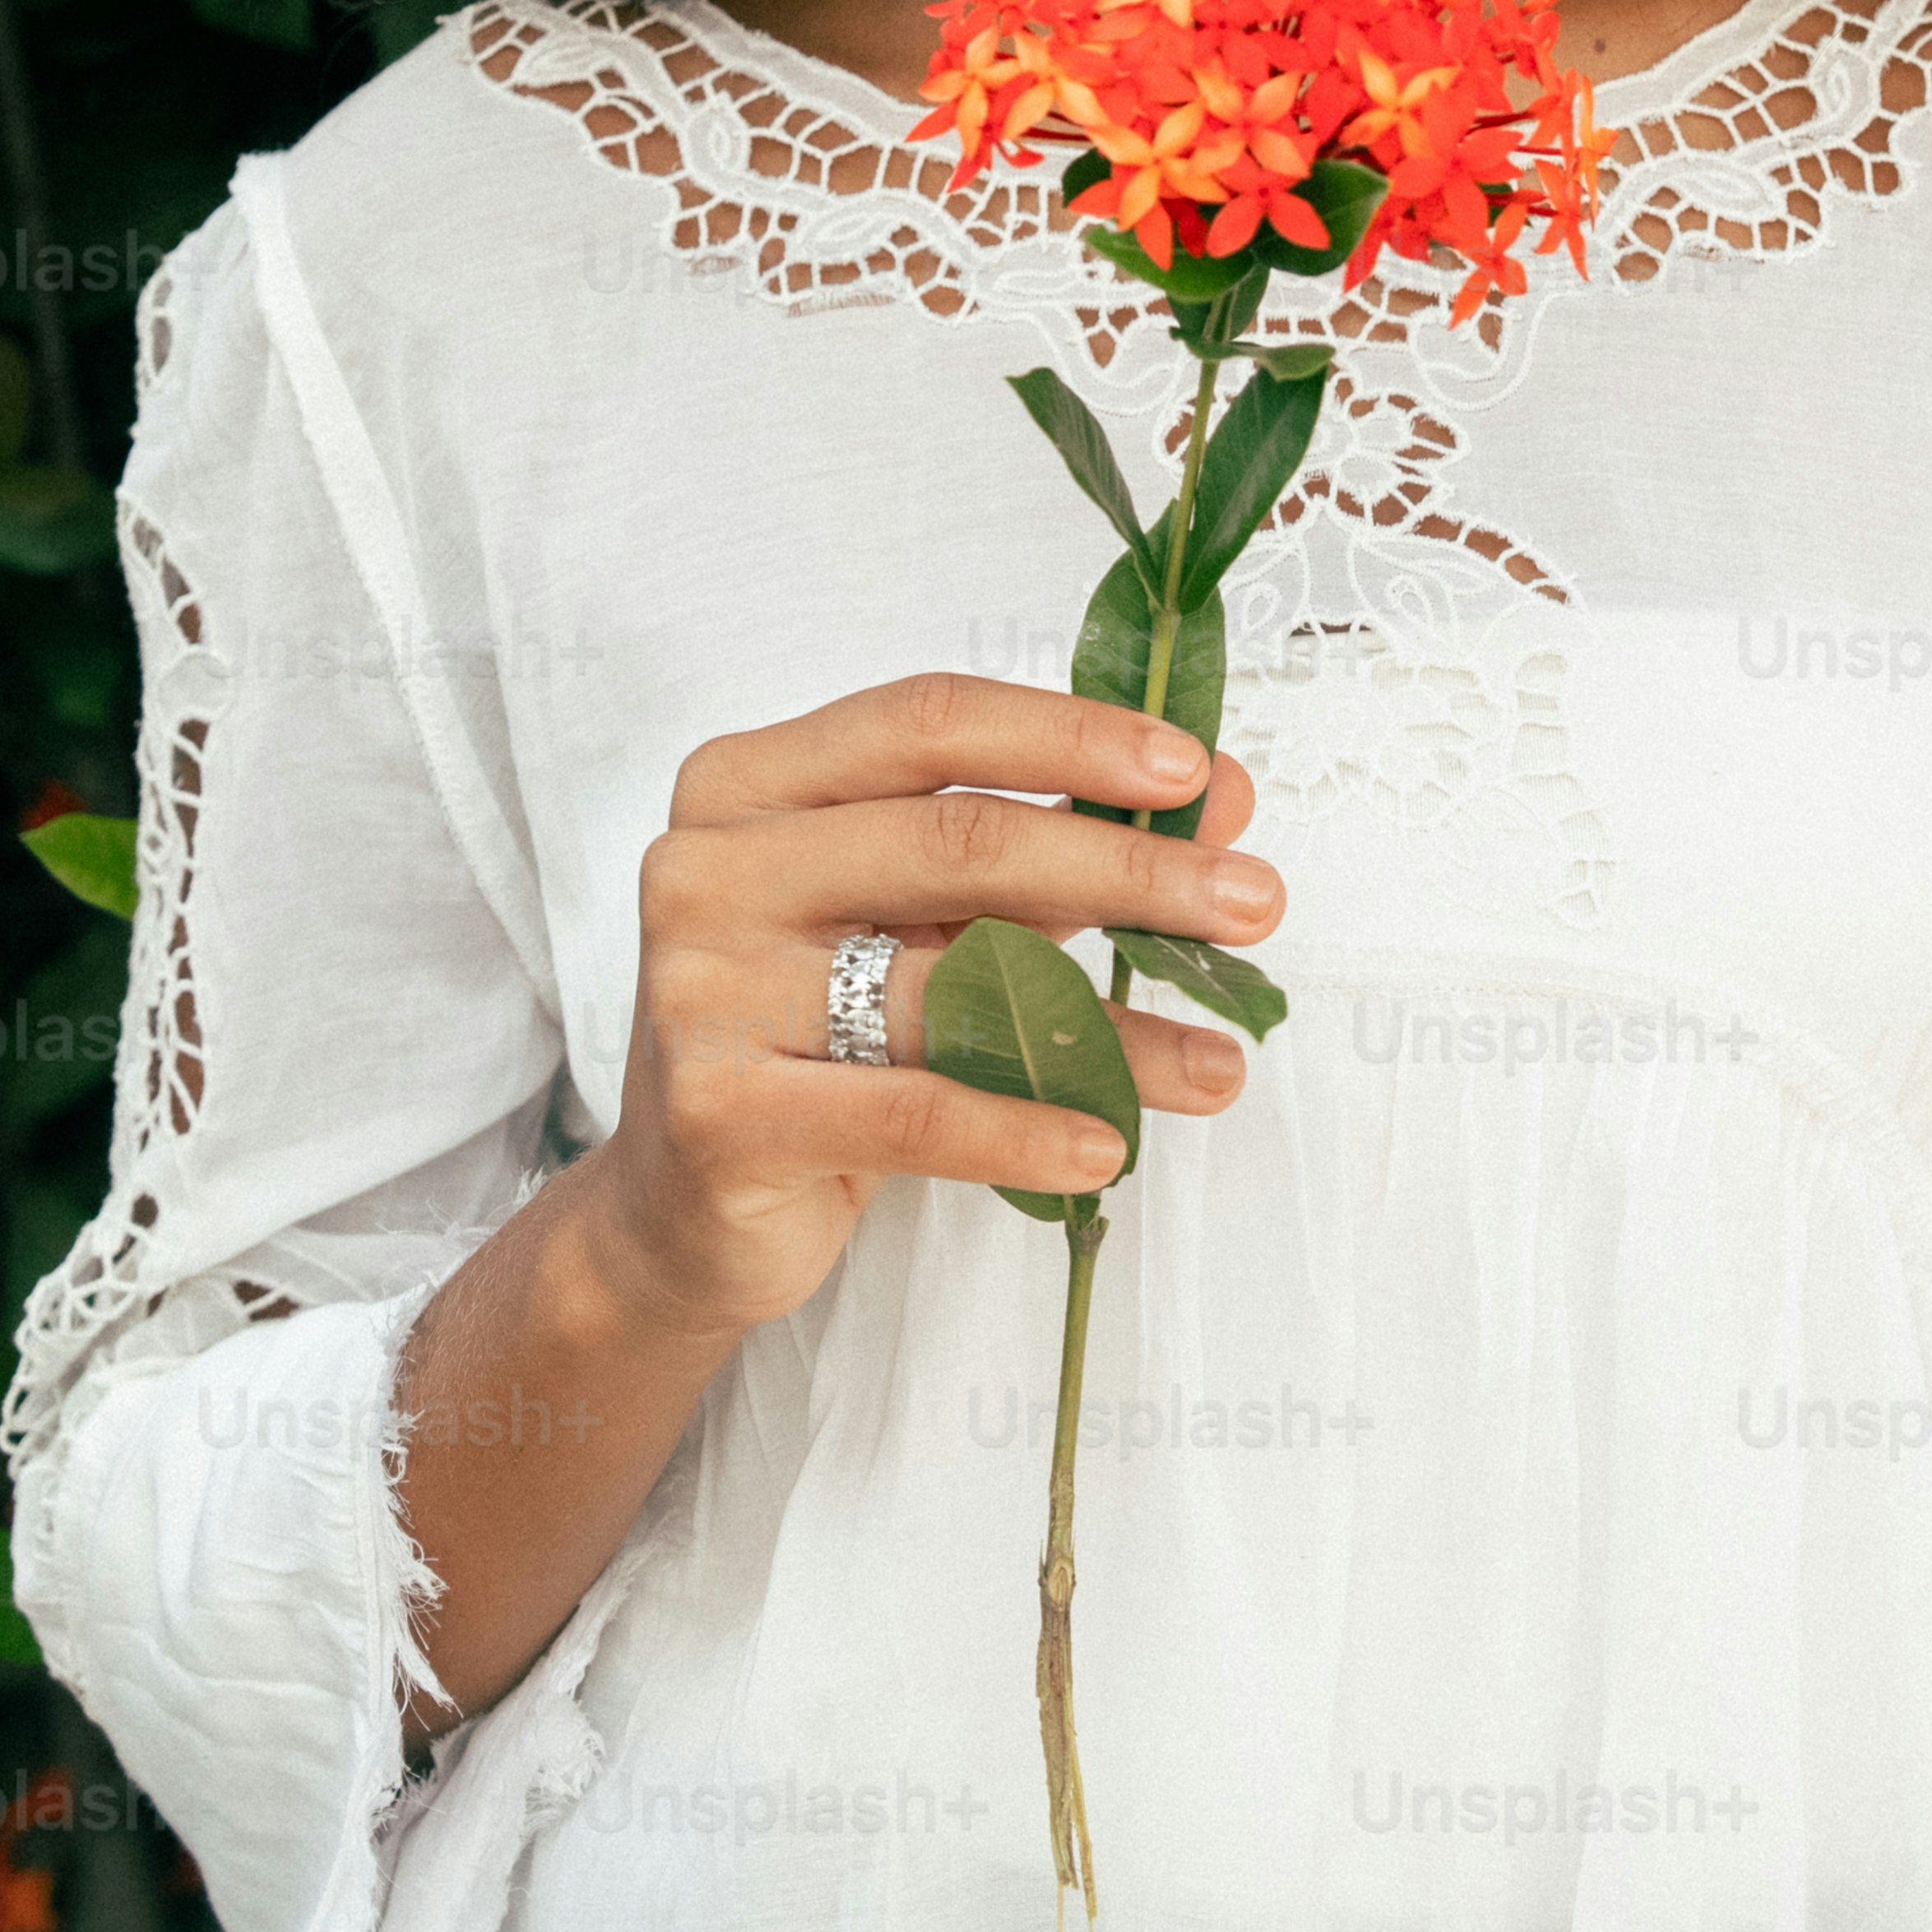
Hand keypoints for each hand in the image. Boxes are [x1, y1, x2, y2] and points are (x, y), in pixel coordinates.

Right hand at [586, 668, 1281, 1346]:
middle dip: (1130, 868)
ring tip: (1218, 1062)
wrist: (679, 1209)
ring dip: (1111, 1025)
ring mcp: (702, 987)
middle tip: (1252, 902)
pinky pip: (910, 1111)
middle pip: (960, 841)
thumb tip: (1221, 798)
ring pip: (952, 987)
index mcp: (749, 781)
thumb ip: (1051, 843)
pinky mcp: (718, 1111)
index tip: (1192, 769)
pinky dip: (1023, 1126)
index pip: (931, 722)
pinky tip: (1107, 1141)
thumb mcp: (918, 918)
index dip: (1070, 736)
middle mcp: (710, 865)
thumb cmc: (811, 1031)